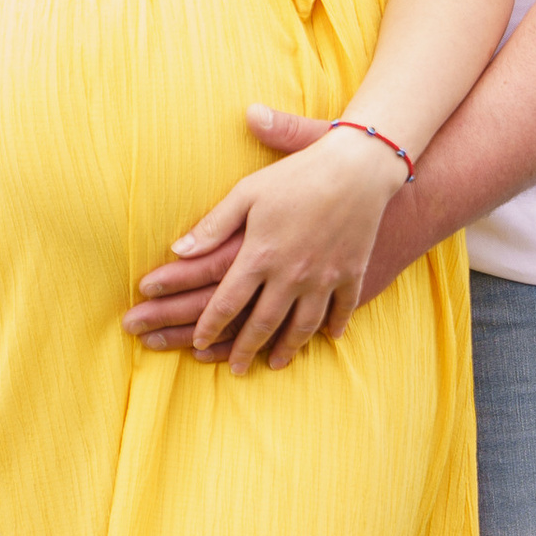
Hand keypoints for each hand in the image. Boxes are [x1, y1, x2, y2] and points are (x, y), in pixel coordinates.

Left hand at [152, 114, 409, 374]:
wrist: (358, 166)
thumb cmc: (296, 173)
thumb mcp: (247, 191)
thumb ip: (213, 225)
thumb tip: (177, 251)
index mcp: (259, 254)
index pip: (225, 302)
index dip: (208, 325)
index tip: (197, 340)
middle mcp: (291, 274)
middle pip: (261, 323)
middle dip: (243, 349)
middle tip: (234, 369)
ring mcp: (324, 277)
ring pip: (302, 326)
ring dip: (286, 349)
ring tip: (273, 363)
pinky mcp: (352, 272)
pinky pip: (342, 310)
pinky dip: (333, 327)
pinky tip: (327, 338)